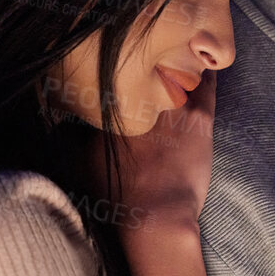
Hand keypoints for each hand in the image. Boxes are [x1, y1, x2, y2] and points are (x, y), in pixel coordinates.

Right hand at [86, 69, 216, 235]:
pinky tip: (206, 65)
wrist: (156, 216)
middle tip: (152, 63)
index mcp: (111, 105)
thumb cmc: (118, 195)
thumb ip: (76, 134)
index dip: (121, 76)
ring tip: (181, 59)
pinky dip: (206, 73)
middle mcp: (142, 97)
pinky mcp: (199, 116)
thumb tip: (66, 121)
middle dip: (149, 64)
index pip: (116, 78)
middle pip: (148, 68)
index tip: (125, 75)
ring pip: (178, 69)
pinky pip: (207, 84)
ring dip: (178, 63)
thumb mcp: (83, 162)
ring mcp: (172, 105)